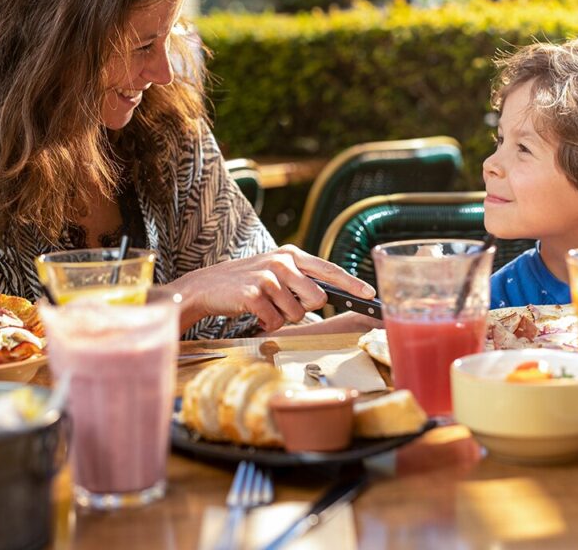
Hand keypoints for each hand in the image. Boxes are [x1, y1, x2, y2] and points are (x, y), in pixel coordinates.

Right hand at [171, 244, 375, 332]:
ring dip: (282, 317)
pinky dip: (267, 323)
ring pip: (297, 313)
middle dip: (305, 308)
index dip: (352, 283)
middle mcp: (283, 261)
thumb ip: (300, 279)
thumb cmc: (246, 282)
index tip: (370, 294)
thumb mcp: (275, 272)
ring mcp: (268, 277)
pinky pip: (275, 321)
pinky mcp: (254, 293)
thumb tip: (326, 296)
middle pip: (318, 297)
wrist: (207, 286)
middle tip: (283, 304)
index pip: (329, 269)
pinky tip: (254, 313)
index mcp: (291, 254)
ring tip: (265, 306)